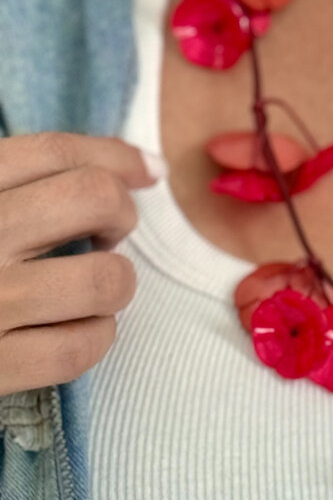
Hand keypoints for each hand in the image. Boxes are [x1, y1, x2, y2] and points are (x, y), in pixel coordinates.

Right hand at [0, 133, 162, 396]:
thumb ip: (17, 178)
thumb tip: (147, 167)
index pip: (55, 152)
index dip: (116, 156)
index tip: (146, 172)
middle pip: (93, 199)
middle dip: (119, 213)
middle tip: (104, 233)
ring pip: (104, 279)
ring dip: (114, 282)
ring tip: (87, 286)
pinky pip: (81, 348)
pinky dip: (96, 337)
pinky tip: (76, 329)